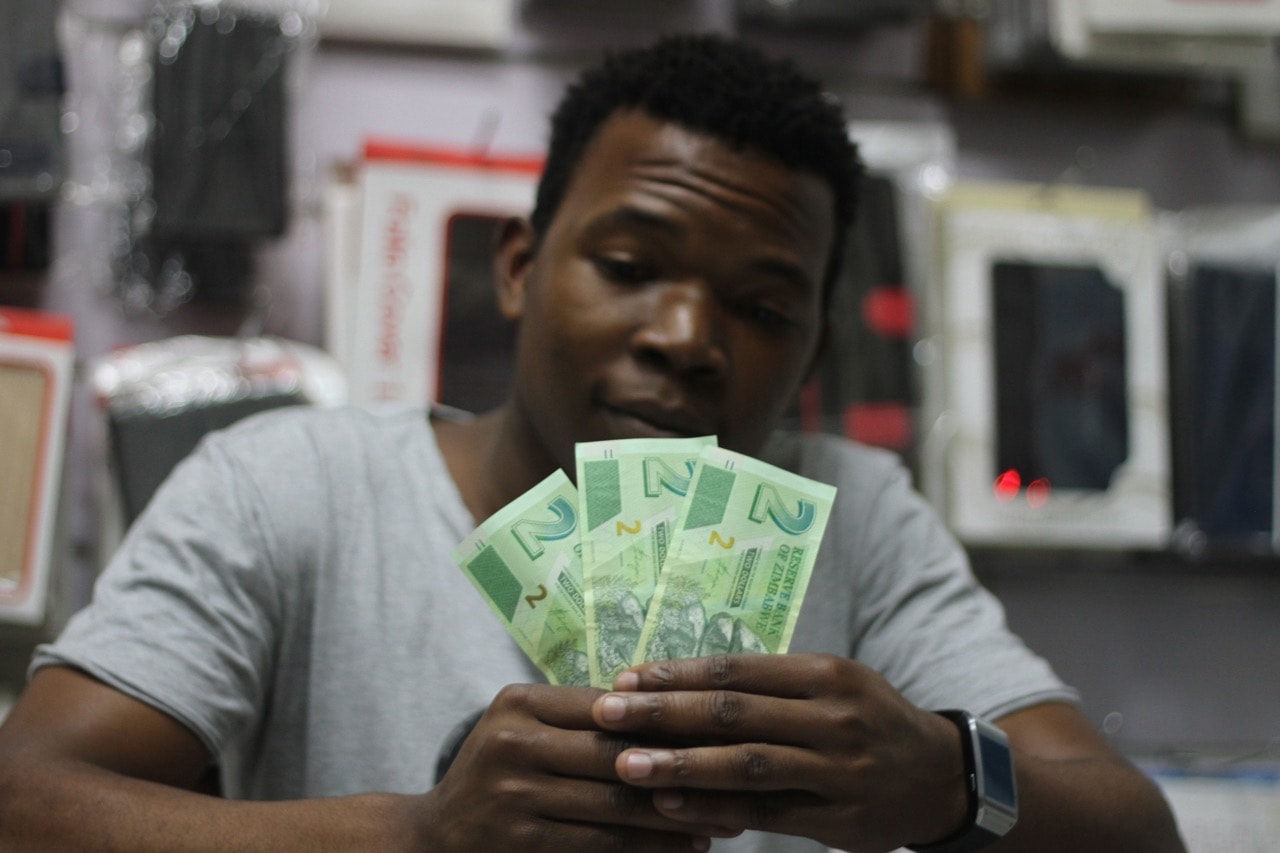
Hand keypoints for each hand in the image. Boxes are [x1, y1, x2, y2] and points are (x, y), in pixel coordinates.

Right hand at [418, 682, 743, 850]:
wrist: (436, 838)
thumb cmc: (500, 773)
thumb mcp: (525, 728)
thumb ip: (583, 717)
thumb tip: (677, 705)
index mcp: (519, 703)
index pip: (610, 706)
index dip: (668, 717)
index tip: (721, 726)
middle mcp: (512, 742)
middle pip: (617, 753)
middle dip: (683, 765)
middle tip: (740, 774)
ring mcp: (513, 795)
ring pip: (617, 803)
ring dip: (678, 812)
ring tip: (728, 815)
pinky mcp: (521, 842)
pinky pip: (603, 843)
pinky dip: (651, 845)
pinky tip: (688, 845)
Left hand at [590, 654, 968, 852]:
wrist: (940, 775)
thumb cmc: (866, 719)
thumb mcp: (831, 683)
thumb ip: (767, 684)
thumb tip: (678, 682)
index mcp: (826, 673)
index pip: (738, 669)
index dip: (678, 674)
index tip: (625, 678)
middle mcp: (833, 717)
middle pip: (734, 713)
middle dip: (663, 713)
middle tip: (606, 713)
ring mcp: (838, 770)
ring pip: (746, 765)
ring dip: (680, 765)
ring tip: (626, 765)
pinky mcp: (838, 819)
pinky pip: (765, 813)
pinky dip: (714, 809)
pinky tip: (671, 806)